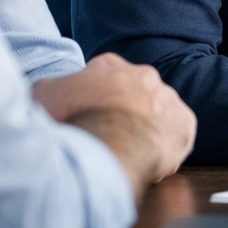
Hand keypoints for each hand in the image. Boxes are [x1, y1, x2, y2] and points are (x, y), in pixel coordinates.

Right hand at [34, 53, 195, 189]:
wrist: (106, 148)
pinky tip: (150, 162)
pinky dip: (166, 148)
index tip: (87, 116)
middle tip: (109, 137)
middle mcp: (144, 75)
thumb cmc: (72, 121)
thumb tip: (50, 91)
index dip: (93, 98)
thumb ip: (49, 89)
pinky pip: (177, 135)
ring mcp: (167, 98)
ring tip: (128, 153)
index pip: (102, 75)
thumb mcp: (43, 97)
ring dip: (145, 130)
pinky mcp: (184, 124)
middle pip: (132, 94)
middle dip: (122, 113)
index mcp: (110, 65)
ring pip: (157, 114)